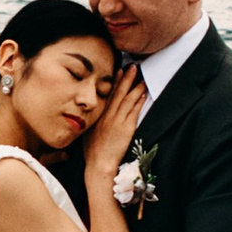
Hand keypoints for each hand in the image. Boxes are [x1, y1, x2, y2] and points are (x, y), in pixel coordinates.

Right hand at [86, 64, 148, 185]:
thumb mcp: (88, 135)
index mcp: (98, 117)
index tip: (119, 71)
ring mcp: (117, 122)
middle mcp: (107, 116)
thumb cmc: (93, 154)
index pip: (108, 95)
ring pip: (127, 100)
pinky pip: (133, 111)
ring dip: (135, 87)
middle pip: (118, 93)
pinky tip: (143, 93)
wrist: (98, 166)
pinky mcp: (126, 129)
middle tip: (132, 66)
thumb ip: (92, 125)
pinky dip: (138, 101)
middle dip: (126, 78)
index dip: (114, 82)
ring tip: (142, 77)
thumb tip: (95, 120)